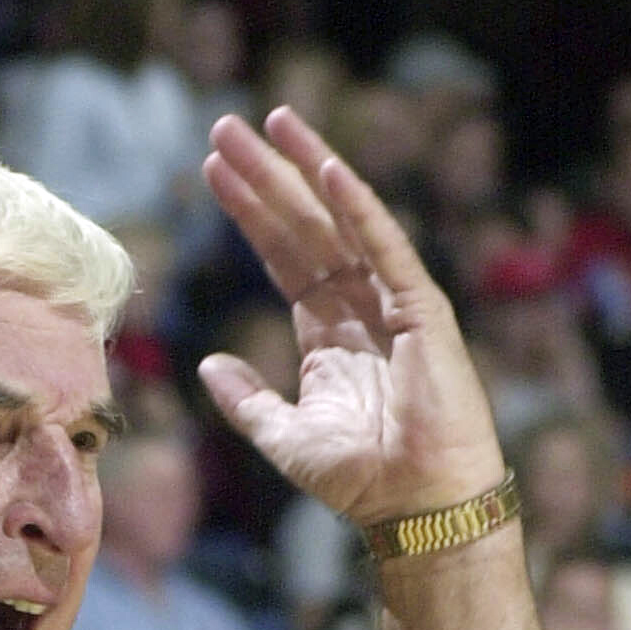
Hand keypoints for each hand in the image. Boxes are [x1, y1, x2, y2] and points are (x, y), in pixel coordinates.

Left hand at [199, 108, 503, 525]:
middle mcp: (360, 307)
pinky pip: (387, 249)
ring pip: (341, 222)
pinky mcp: (422, 311)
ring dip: (305, 170)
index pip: (282, 256)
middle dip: (265, 177)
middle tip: (225, 127)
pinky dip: (359, 209)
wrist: (415, 506)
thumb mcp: (282, 436)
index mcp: (328, 332)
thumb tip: (208, 364)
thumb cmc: (360, 479)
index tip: (212, 172)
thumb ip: (245, 399)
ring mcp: (393, 303)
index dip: (249, 214)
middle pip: (303, 226)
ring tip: (271, 122)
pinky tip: (328, 169)